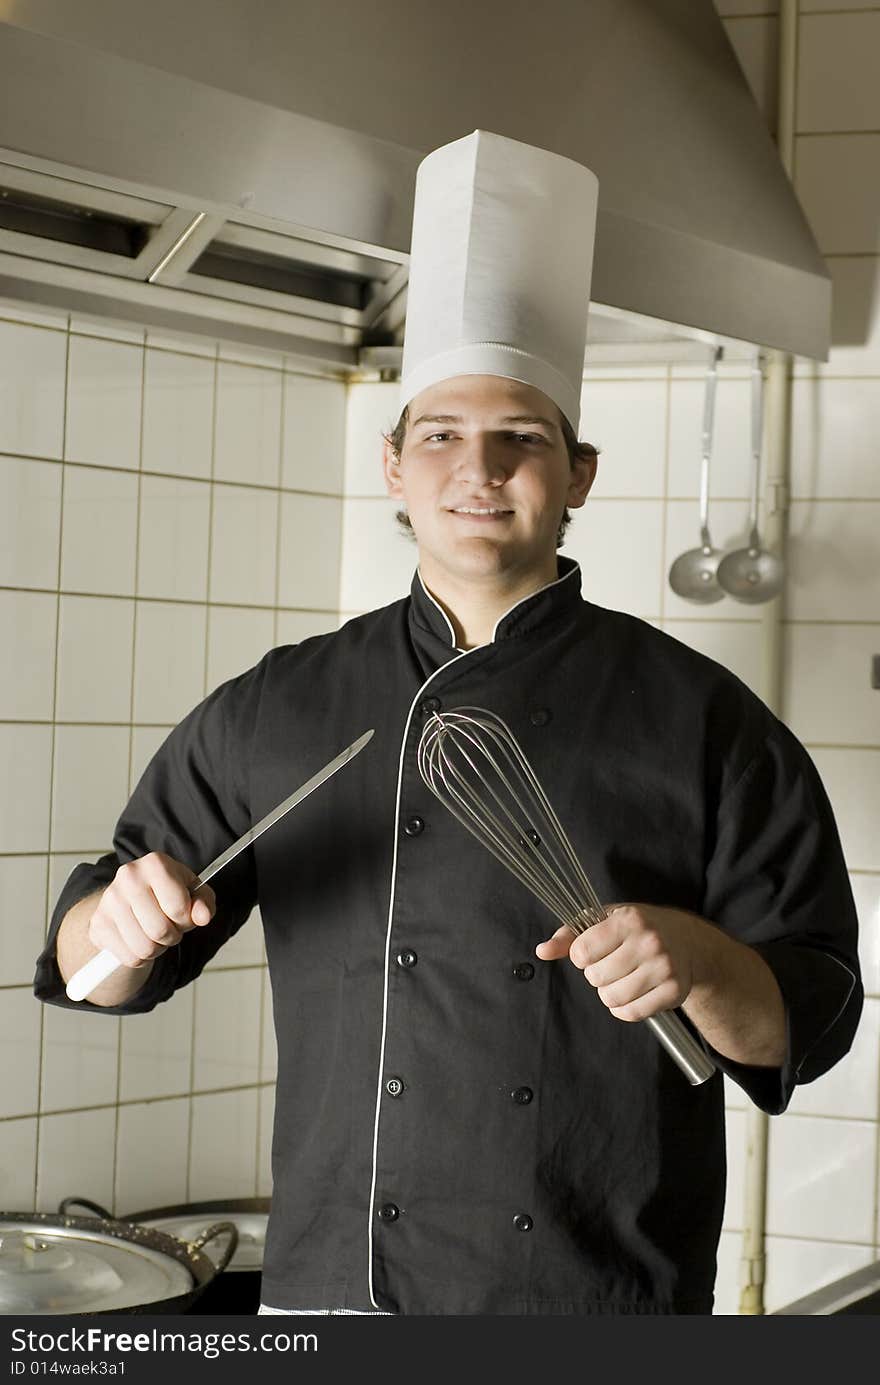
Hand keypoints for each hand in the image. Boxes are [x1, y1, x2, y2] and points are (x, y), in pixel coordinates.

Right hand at [87, 852, 215, 969]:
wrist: (131, 896)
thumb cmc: (168, 893)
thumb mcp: (194, 892)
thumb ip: (204, 903)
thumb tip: (203, 916)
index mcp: (155, 864)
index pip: (178, 908)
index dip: (187, 920)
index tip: (183, 914)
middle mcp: (128, 877)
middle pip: (160, 931)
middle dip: (172, 936)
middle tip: (170, 927)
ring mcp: (109, 900)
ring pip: (144, 949)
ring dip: (157, 949)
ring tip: (155, 934)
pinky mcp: (98, 924)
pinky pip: (129, 958)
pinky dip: (140, 957)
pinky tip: (140, 939)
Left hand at [535, 904, 703, 1021]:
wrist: (687, 942)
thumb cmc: (639, 929)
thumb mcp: (605, 921)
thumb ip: (570, 935)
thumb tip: (542, 951)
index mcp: (629, 920)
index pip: (582, 951)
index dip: (581, 956)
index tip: (593, 952)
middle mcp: (649, 942)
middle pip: (596, 978)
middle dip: (596, 975)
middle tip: (611, 965)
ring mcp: (663, 967)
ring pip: (612, 998)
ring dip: (609, 994)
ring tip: (621, 979)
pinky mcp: (673, 991)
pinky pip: (631, 1013)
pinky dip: (624, 1009)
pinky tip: (632, 994)